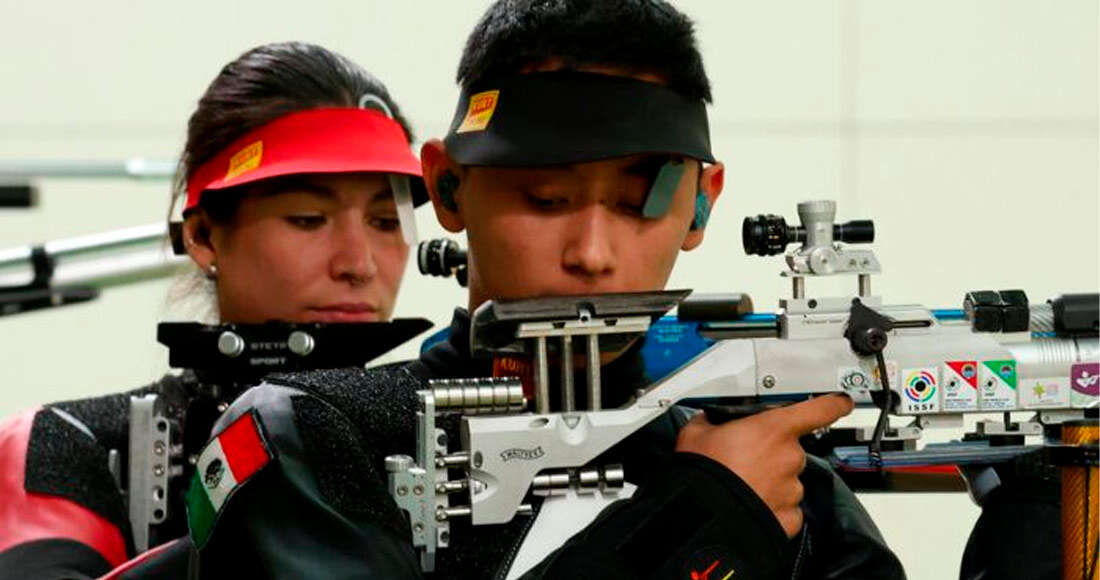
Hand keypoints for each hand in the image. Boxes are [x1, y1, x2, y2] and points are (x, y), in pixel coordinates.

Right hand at [675, 394, 853, 537]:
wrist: (700, 517)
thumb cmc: (702, 474)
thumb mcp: (696, 433)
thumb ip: (711, 421)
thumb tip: (708, 421)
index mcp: (774, 429)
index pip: (819, 410)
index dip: (833, 404)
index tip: (840, 403)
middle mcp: (790, 457)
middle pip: (792, 449)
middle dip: (771, 453)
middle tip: (743, 459)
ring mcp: (792, 489)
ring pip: (788, 480)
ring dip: (770, 481)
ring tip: (741, 485)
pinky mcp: (788, 517)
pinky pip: (786, 508)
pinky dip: (772, 506)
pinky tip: (751, 504)